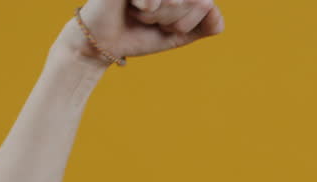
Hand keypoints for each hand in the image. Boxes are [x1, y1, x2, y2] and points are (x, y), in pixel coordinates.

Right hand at [57, 0, 224, 63]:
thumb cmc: (141, 34)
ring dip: (157, 17)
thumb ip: (208, 25)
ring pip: (176, 1)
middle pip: (196, 2)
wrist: (104, 43)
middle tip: (152, 20)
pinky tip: (129, 6)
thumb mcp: (181, 35)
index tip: (167, 25)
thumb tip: (212, 5)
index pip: (207, 6)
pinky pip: (155, 0)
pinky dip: (144, 10)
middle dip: (174, 22)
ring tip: (139, 13)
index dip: (186, 24)